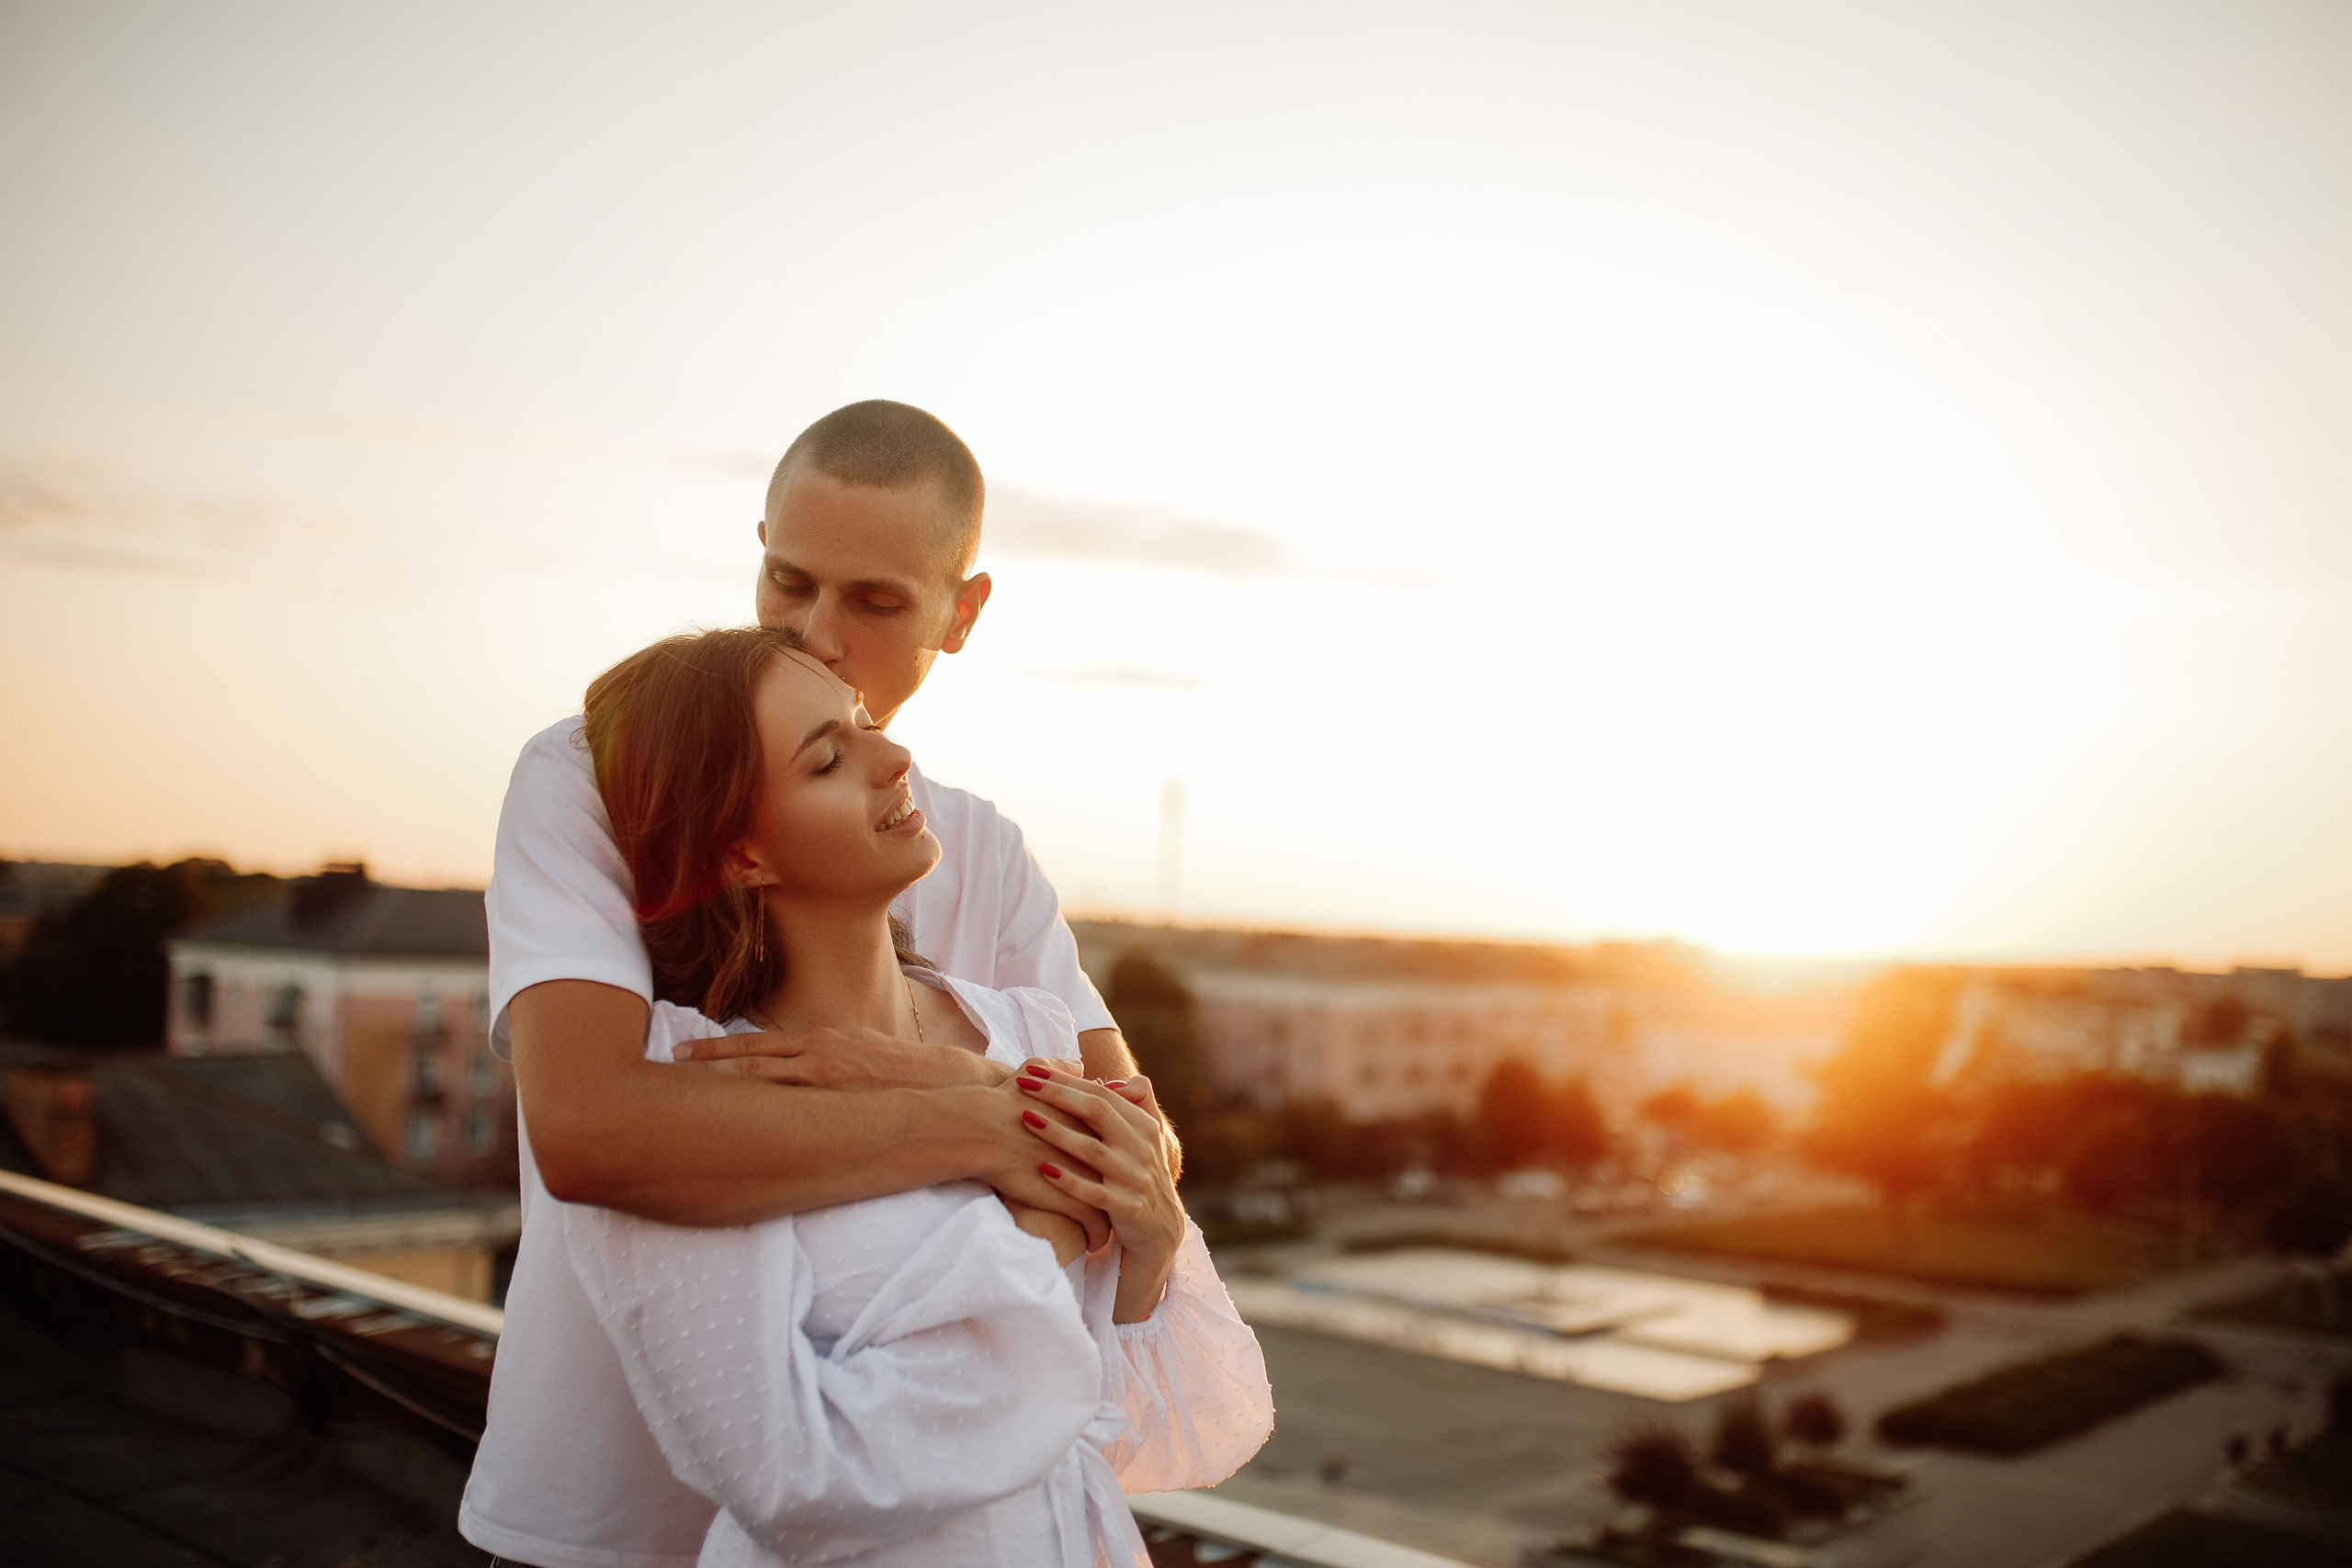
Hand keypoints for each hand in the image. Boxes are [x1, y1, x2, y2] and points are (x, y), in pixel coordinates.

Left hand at [672, 1026, 1009, 1090]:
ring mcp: (830, 1083)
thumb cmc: (914, 1074)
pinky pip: (792, 1118)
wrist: (962, 1088)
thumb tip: (797, 1069)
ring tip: (676, 1101)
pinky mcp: (844, 1108)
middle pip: (746, 1064)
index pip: (755, 1045)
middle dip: (702, 1068)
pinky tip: (731, 1132)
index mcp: (823, 1040)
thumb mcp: (867, 1051)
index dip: (714, 1050)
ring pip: (761, 1086)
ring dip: (719, 1091)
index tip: (677, 1055)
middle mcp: (820, 1057)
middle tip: (657, 1071)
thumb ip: (829, 1058)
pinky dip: (758, 1119)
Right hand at [960, 1077, 1114, 1251]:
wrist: (983, 1129)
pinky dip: (1099, 1235)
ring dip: (1116, 1216)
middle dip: (1128, 1187)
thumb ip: (1060, 1068)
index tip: (1122, 1165)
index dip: (1123, 1153)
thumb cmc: (1001, 1100)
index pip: (1121, 1138)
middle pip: (1126, 1170)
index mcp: (1092, 1119)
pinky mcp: (1073, 1200)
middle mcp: (1097, 1147)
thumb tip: (1077, 1063)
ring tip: (1115, 1225)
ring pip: (1115, 1202)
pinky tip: (1096, 1242)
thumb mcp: (1035, 1072)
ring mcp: (1088, 1174)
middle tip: (1127, 1196)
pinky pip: (1096, 1225)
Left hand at [1015, 1065, 1184, 1321]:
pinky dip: (1069, 1180)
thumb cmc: (1140, 1178)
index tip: (1033, 1068)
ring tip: (1026, 1118)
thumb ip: (1133, 1106)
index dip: (1067, 1079)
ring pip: (1093, 1151)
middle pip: (1098, 1112)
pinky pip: (1094, 1193)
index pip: (1103, 1093)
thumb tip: (1105, 1081)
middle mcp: (1143, 1149)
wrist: (1161, 1234)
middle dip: (1057, 1094)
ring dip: (1057, 1133)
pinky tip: (1042, 1169)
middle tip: (1023, 1083)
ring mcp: (1136, 1179)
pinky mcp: (1127, 1209)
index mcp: (1145, 1126)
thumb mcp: (1146, 1141)